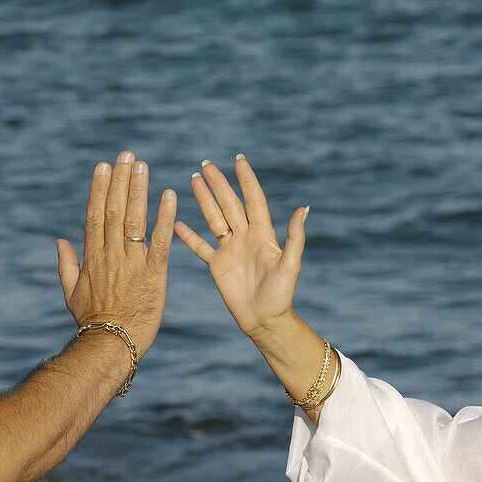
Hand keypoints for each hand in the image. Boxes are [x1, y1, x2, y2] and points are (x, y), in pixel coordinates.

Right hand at [56, 151, 176, 354]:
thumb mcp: (71, 293)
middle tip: (126, 155)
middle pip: (113, 211)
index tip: (102, 166)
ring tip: (142, 165)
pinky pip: (160, 241)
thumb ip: (66, 264)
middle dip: (119, 181)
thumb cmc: (93, 322)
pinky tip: (169, 195)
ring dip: (138, 190)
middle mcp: (111, 255)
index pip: (94, 215)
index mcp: (93, 258)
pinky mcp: (154, 274)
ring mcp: (132, 264)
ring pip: (134, 220)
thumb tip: (60, 239)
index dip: (98, 189)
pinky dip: (164, 217)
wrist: (112, 346)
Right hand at [175, 155, 308, 346]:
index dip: (246, 180)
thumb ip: (295, 236)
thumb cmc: (282, 294)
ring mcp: (229, 250)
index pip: (253, 200)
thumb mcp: (291, 265)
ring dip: (204, 200)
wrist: (265, 321)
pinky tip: (177, 222)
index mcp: (263, 234)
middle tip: (205, 164)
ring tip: (193, 180)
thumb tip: (304, 207)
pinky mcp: (217, 265)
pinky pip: (200, 247)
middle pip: (229, 204)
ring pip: (214, 219)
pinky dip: (188, 235)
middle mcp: (245, 237)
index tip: (238, 160)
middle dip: (218, 184)